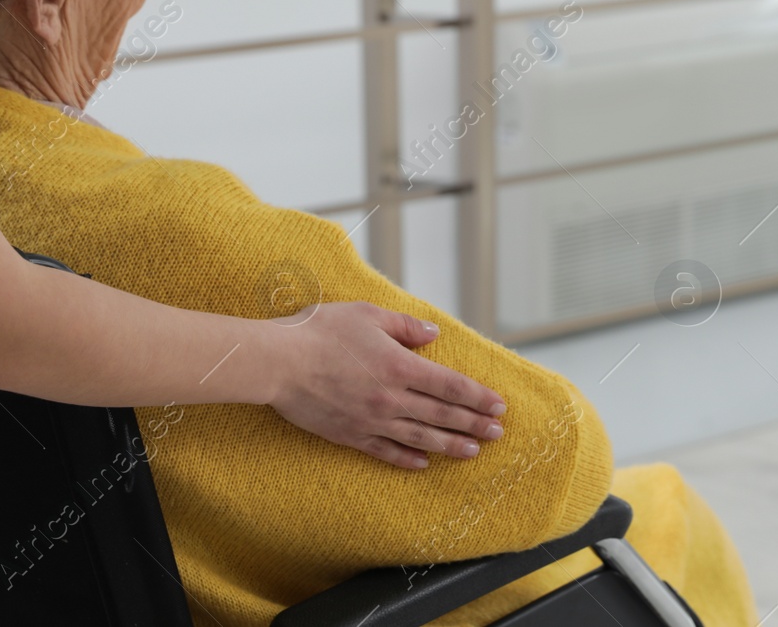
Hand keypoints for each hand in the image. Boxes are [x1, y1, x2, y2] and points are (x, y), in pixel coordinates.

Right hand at [265, 301, 506, 468]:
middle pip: (442, 414)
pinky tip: (424, 463)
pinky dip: (408, 458)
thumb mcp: (367, 314)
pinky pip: (386, 451)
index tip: (498, 406)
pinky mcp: (350, 435)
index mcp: (400, 366)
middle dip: (473, 425)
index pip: (450, 385)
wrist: (278, 362)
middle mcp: (391, 398)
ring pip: (420, 437)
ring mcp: (372, 420)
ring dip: (450, 446)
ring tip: (472, 453)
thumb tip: (433, 334)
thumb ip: (404, 326)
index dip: (477, 397)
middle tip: (498, 434)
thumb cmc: (320, 330)